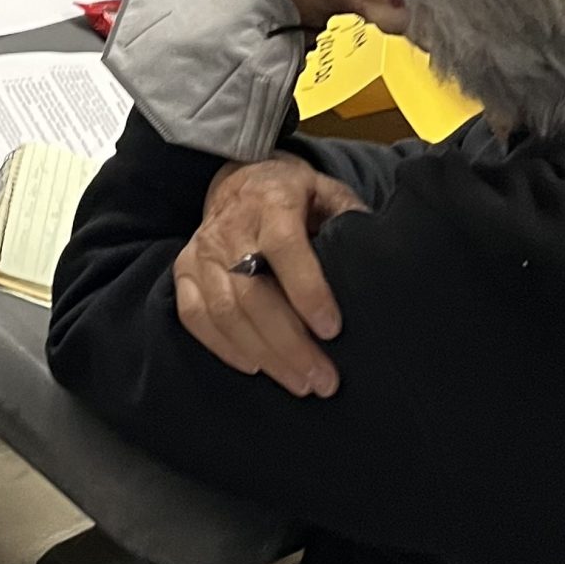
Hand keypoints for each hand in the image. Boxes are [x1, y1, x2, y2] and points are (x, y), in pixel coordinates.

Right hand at [174, 157, 366, 397]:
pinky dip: (223, 347)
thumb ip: (350, 222)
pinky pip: (194, 317)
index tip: (332, 329)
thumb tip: (379, 265)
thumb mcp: (329, 194)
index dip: (307, 290)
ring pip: (225, 312)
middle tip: (323, 379)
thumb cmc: (296, 196)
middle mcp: (231, 226)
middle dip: (289, 343)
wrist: (241, 180)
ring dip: (263, 354)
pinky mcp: (185, 270)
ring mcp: (202, 251)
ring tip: (300, 383)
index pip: (284, 247)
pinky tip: (256, 367)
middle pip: (252, 292)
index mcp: (272, 202)